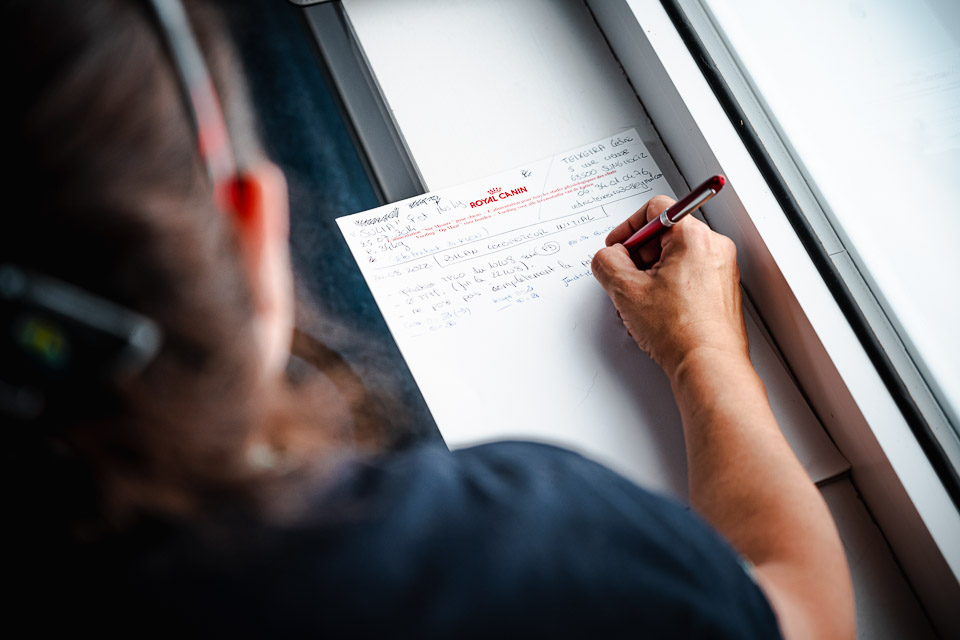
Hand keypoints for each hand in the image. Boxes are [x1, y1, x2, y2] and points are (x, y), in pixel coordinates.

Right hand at [591, 196, 747, 378]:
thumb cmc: (680, 331)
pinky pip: (689, 275)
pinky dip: (669, 286)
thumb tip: (609, 257)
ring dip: (652, 273)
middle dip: (640, 255)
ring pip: (676, 257)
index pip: (655, 208)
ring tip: (643, 300)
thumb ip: (607, 262)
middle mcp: (714, 247)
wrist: (707, 364)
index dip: (628, 227)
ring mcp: (722, 269)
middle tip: (626, 278)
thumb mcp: (625, 290)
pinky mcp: (722, 290)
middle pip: (666, 234)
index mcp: (694, 237)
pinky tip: (658, 310)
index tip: (618, 246)